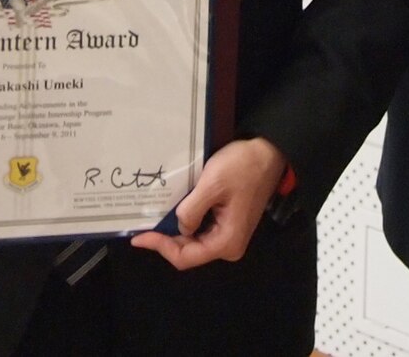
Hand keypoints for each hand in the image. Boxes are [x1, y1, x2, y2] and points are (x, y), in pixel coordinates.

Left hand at [129, 137, 286, 269]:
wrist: (269, 152)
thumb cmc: (242, 167)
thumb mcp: (212, 185)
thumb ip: (191, 211)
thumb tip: (179, 227)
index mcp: (226, 242)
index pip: (186, 256)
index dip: (160, 248)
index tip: (139, 236)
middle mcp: (229, 245)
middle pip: (190, 252)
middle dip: (166, 241)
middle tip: (143, 226)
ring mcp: (230, 235)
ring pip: (194, 241)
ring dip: (175, 231)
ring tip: (154, 219)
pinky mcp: (230, 223)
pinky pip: (202, 230)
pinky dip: (187, 223)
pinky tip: (174, 211)